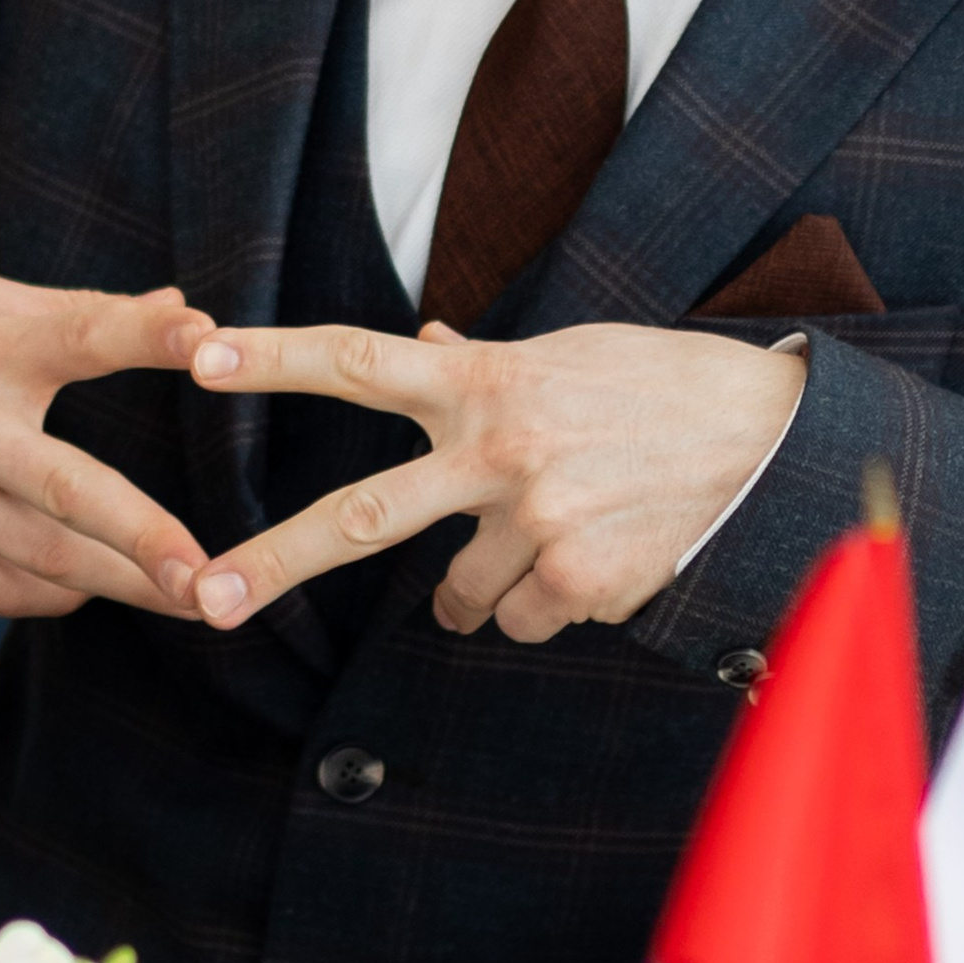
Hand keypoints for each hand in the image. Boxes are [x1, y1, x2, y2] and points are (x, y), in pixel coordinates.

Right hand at [0, 273, 218, 617]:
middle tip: (210, 577)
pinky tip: (92, 590)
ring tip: (190, 597)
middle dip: (144, 540)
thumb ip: (84, 316)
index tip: (209, 341)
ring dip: (121, 584)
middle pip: (66, 490)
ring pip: (41, 558)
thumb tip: (192, 315)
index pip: (79, 334)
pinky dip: (52, 594)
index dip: (146, 336)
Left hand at [182, 318, 803, 643]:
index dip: (273, 359)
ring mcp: (535, 523)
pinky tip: (605, 558)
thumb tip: (433, 342)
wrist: (767, 441)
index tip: (196, 356)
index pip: (357, 362)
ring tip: (557, 542)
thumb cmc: (663, 386)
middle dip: (274, 561)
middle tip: (207, 599)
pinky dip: (553, 605)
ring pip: (463, 597)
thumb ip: (487, 366)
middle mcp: (496, 452)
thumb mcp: (569, 356)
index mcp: (485, 385)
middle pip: (359, 517)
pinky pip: (528, 620)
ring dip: (489, 589)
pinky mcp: (579, 583)